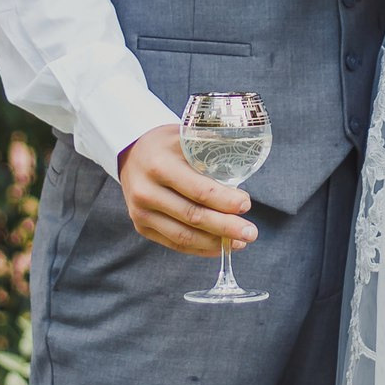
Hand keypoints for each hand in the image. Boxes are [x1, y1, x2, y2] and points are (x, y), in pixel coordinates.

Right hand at [117, 125, 257, 257]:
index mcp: (159, 165)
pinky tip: (220, 246)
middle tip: (251, 232)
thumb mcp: (185, 136)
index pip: (198, 190)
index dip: (225, 201)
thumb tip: (245, 163)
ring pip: (184, 235)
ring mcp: (141, 212)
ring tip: (240, 242)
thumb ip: (212, 148)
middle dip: (226, 227)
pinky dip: (200, 248)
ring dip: (215, 242)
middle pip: (193, 216)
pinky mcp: (142, 227)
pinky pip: (175, 243)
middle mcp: (146, 191)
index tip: (246, 204)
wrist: (132, 154)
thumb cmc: (167, 145)